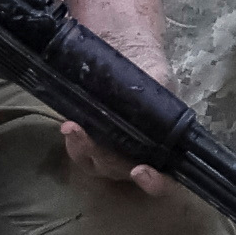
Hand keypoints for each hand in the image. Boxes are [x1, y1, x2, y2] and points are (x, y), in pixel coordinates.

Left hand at [52, 4, 175, 194]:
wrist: (125, 51)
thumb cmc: (149, 67)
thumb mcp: (159, 75)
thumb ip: (160, 89)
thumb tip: (152, 93)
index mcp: (165, 145)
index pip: (167, 180)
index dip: (156, 184)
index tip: (140, 171)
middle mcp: (138, 157)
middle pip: (123, 171)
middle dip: (105, 157)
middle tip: (88, 138)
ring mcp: (112, 153)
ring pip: (97, 164)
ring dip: (83, 149)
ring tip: (71, 127)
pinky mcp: (91, 143)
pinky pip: (81, 152)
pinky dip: (74, 142)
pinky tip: (68, 126)